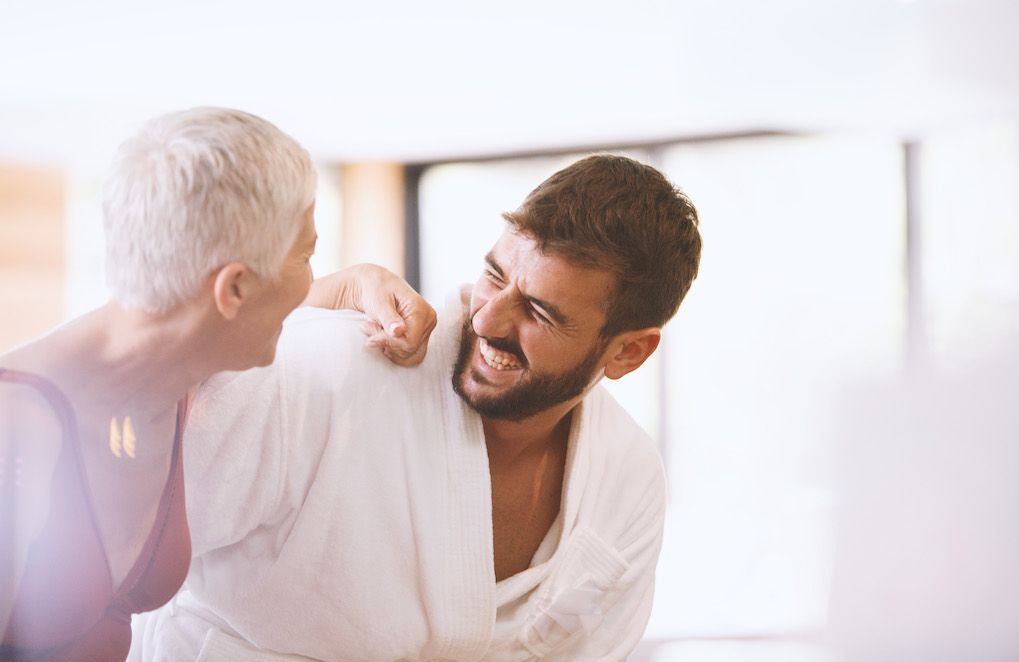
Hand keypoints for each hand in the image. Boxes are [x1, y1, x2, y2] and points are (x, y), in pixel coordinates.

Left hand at [304, 265, 436, 366]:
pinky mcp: (420, 336)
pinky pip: (410, 355)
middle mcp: (429, 321)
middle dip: (386, 343)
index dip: (388, 343)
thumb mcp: (379, 302)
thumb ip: (389, 318)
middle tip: (368, 328)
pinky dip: (393, 351)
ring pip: (410, 355)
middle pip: (409, 350)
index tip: (369, 337)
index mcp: (422, 310)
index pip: (409, 342)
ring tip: (374, 331)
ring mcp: (426, 330)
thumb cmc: (376, 289)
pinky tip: (382, 339)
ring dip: (388, 348)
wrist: (375, 285)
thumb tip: (399, 331)